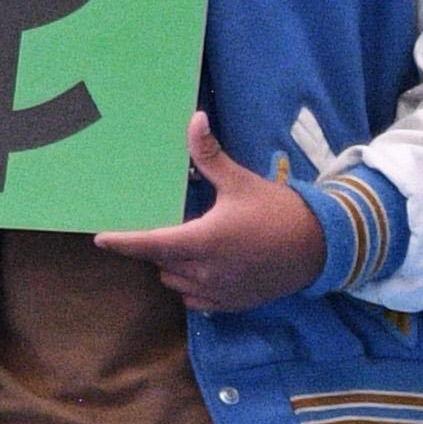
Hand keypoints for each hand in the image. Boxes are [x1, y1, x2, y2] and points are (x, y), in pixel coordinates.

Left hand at [93, 115, 323, 312]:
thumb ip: (210, 156)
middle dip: (156, 247)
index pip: (150, 245)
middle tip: (165, 227)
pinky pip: (196, 300)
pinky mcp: (233, 304)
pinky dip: (191, 286)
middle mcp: (206, 271)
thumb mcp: (241, 181)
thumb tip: (195, 119)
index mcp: (203, 241)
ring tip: (187, 245)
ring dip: (172, 266)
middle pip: (160, 262)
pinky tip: (203, 268)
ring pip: (175, 282)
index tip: (100, 239)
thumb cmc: (279, 211)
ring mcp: (219, 292)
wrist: (322, 247)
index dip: (123, 242)